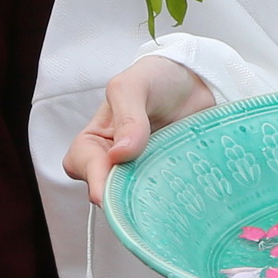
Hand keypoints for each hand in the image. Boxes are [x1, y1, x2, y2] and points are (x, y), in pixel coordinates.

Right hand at [62, 54, 216, 203]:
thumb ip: (126, 117)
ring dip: (145, 200)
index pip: (82, 165)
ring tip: (163, 193)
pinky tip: (179, 192)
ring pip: (133, 199)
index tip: (107, 192)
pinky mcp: (165, 177)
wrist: (196, 78)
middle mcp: (114, 160)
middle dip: (119, 198)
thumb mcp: (132, 87)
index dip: (94, 179)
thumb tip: (118, 155)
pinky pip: (161, 196)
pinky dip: (168, 197)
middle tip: (140, 198)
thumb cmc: (156, 77)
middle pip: (105, 190)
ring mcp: (141, 171)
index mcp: (95, 138)